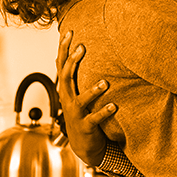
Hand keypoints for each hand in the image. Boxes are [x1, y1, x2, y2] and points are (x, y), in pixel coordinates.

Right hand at [56, 30, 113, 167]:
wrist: (83, 145)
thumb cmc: (82, 114)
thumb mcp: (75, 93)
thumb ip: (75, 75)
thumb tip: (73, 51)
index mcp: (67, 89)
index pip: (61, 66)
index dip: (63, 49)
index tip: (69, 32)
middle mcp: (69, 99)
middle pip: (66, 78)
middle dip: (72, 62)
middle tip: (81, 47)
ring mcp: (76, 114)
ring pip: (80, 100)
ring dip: (92, 91)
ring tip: (105, 82)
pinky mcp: (86, 127)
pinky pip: (95, 119)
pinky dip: (104, 112)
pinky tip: (114, 106)